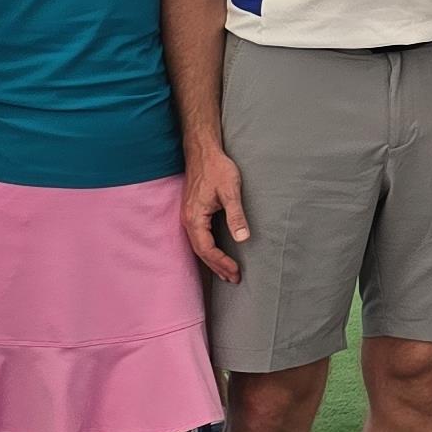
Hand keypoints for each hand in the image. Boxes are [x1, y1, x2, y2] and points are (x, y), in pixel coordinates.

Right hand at [183, 145, 248, 283]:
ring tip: (226, 272)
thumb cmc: (217, 169)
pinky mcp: (192, 212)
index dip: (221, 262)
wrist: (203, 152)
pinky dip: (209, 249)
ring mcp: (188, 217)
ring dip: (212, 260)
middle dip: (217, 266)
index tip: (236, 272)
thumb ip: (236, 215)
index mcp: (194, 218)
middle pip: (201, 251)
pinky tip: (217, 253)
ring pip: (199, 245)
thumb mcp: (231, 191)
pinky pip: (199, 237)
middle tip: (234, 278)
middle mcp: (187, 220)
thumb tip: (243, 238)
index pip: (207, 249)